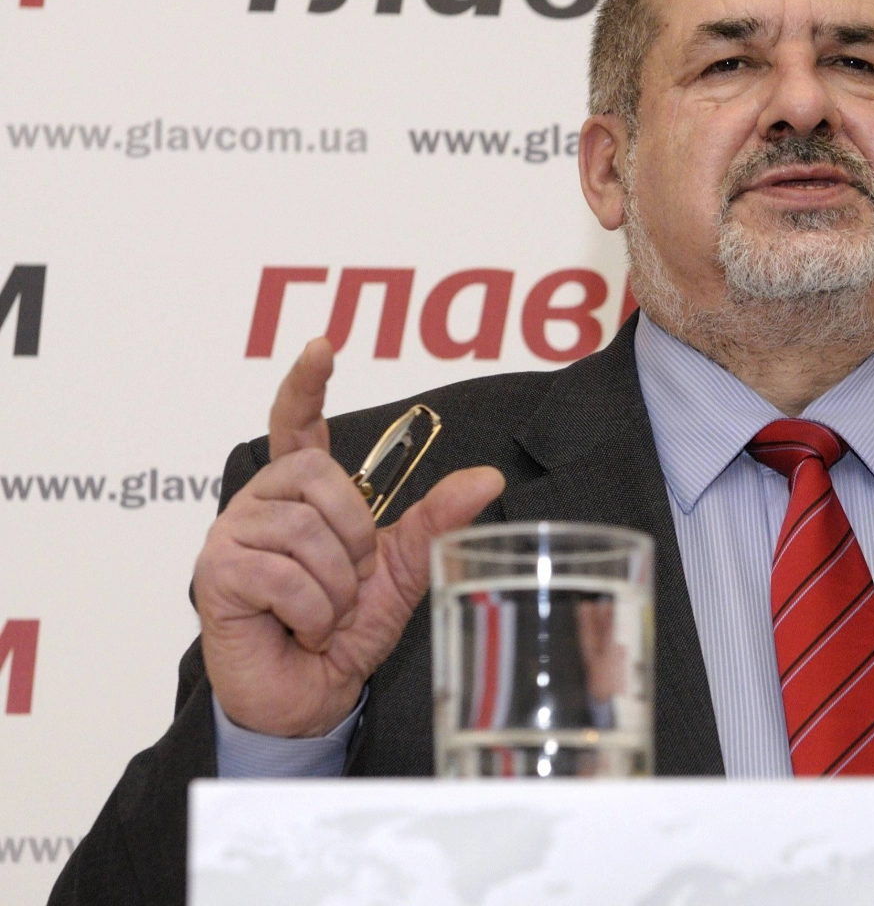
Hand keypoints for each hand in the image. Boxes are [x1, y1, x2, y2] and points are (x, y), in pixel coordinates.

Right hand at [194, 338, 504, 736]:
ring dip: (337, 586)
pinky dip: (313, 612)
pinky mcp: (215, 574)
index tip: (324, 346)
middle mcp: (261, 502)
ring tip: (325, 612)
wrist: (310, 697)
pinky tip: (302, 629)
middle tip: (352, 581)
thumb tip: (489, 476)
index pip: (297, 423)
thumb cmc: (345, 630)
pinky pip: (284, 575)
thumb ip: (438, 519)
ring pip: (306, 532)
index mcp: (302, 493)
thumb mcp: (403, 569)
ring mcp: (231, 533)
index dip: (306, 383)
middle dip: (356, 536)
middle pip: (320, 476)